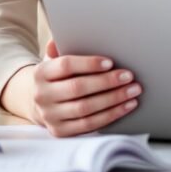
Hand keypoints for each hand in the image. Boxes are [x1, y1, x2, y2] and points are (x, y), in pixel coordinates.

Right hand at [4, 41, 141, 136]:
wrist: (37, 103)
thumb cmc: (55, 77)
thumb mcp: (53, 61)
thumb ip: (60, 49)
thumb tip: (59, 40)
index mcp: (40, 73)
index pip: (65, 66)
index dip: (89, 64)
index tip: (110, 62)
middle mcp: (42, 96)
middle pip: (78, 88)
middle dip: (107, 82)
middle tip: (129, 76)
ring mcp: (50, 116)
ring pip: (85, 109)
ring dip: (113, 100)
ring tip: (133, 91)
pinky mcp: (60, 131)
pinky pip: (89, 125)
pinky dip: (110, 115)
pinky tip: (126, 106)